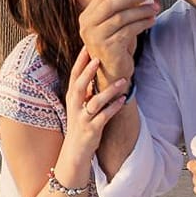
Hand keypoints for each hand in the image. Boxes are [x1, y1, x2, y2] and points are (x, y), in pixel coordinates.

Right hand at [62, 47, 129, 161]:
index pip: (74, 75)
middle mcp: (74, 106)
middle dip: (88, 72)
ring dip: (109, 91)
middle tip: (98, 58)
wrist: (75, 151)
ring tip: (123, 81)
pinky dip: (114, 108)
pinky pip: (104, 117)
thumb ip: (86, 87)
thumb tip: (96, 66)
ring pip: (95, 102)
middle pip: (79, 85)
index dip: (80, 61)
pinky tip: (123, 101)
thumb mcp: (80, 103)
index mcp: (72, 96)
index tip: (88, 45)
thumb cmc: (81, 122)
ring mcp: (82, 118)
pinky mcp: (91, 129)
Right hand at [78, 0, 157, 82]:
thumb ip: (121, 7)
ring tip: (154, 8)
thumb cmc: (116, 44)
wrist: (114, 71)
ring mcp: (96, 38)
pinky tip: (152, 21)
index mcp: (86, 17)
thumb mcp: (115, 23)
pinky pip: (128, 30)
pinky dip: (142, 23)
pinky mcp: (108, 48)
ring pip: (121, 17)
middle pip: (110, 5)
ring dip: (140, 11)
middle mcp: (87, 27)